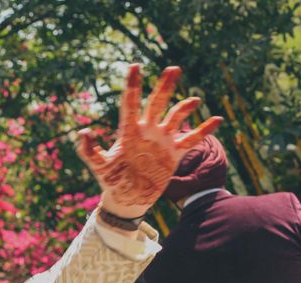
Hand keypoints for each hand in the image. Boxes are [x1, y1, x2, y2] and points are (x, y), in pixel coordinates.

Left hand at [76, 65, 222, 218]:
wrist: (128, 198)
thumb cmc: (111, 181)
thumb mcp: (99, 166)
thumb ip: (89, 151)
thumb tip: (83, 132)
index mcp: (129, 132)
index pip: (129, 103)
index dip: (132, 85)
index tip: (134, 65)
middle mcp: (147, 131)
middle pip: (157, 103)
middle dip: (165, 86)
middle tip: (173, 68)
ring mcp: (162, 141)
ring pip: (176, 117)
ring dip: (185, 107)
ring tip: (194, 101)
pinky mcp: (174, 153)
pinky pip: (192, 139)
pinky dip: (204, 130)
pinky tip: (217, 120)